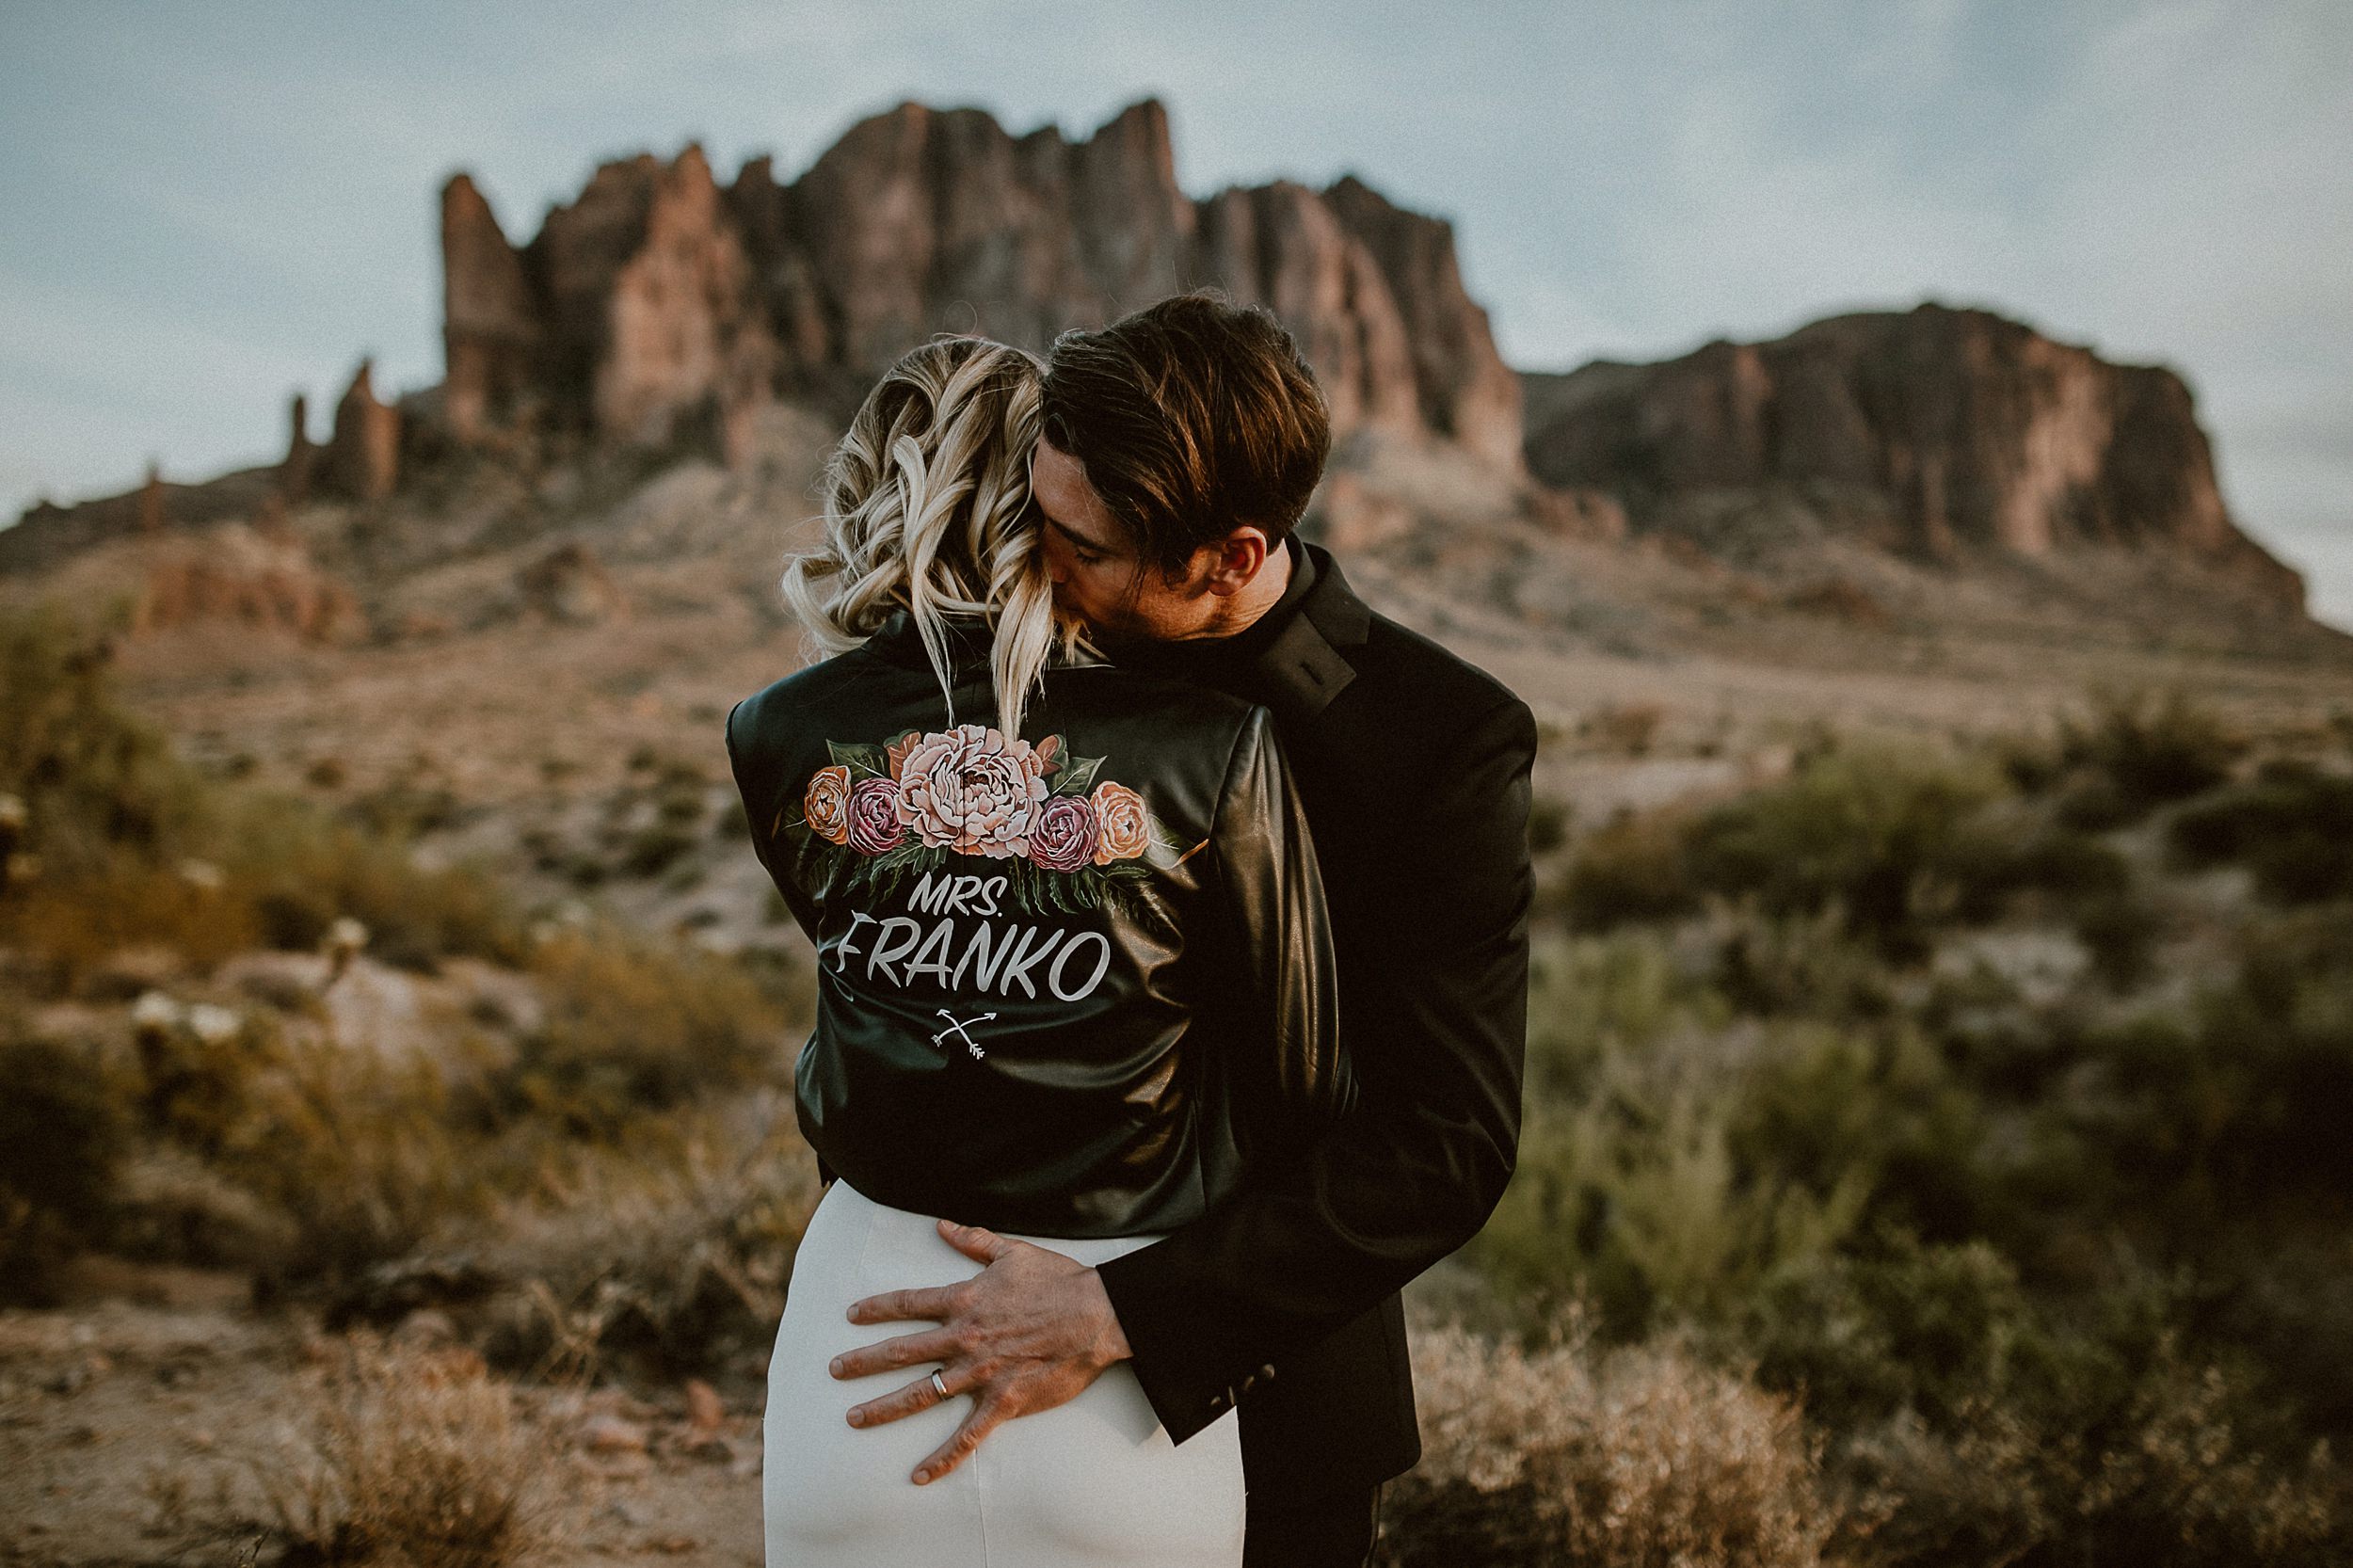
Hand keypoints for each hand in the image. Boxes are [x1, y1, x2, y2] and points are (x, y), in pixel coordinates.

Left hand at [829, 1219, 1132, 1484]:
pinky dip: (943, 1457)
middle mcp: (963, 1338)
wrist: (1097, 1315)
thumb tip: (942, 1225)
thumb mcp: (1012, 1251)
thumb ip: (973, 1241)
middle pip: (901, 1351)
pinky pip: (967, 1435)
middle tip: (833, 1370)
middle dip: (862, 1362)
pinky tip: (919, 1475)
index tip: (850, 1315)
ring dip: (884, 1407)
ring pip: (921, 1394)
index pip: (908, 1303)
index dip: (876, 1308)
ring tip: (854, 1418)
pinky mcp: (1003, 1401)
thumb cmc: (1057, 1280)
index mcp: (963, 1301)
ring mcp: (980, 1373)